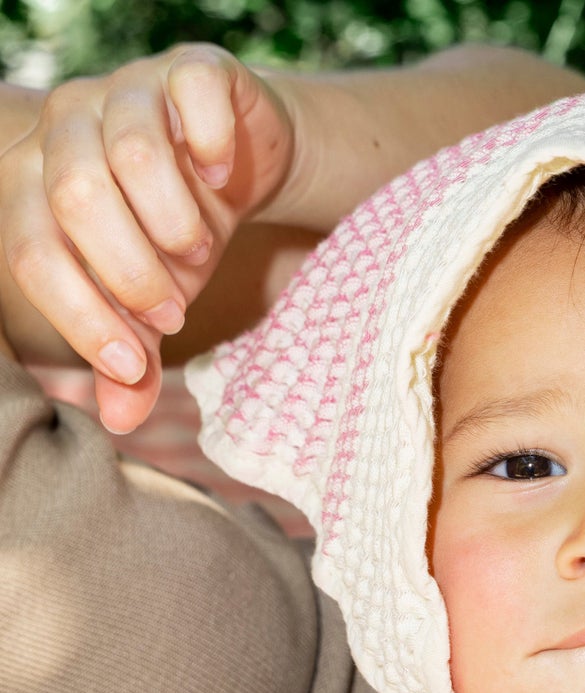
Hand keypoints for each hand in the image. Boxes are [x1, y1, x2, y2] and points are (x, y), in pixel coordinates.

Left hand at [0, 46, 292, 429]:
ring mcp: (125, 87)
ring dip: (176, 224)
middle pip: (75, 197)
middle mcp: (65, 124)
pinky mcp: (188, 67)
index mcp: (34, 183)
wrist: (241, 166)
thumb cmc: (178, 238)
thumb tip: (118, 421)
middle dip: (132, 273)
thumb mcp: (153, 308)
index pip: (30, 249)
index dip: (80, 315)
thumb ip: (132, 361)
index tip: (132, 364)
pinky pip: (192, 99)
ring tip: (199, 251)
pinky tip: (223, 179)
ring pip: (134, 154)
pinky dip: (212, 153)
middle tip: (174, 310)